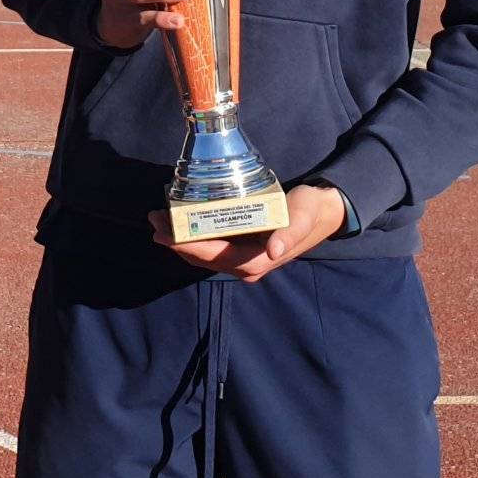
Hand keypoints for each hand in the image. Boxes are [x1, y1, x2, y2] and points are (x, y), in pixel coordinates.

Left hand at [149, 184, 347, 284]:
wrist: (323, 212)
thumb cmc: (310, 212)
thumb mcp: (302, 218)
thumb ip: (290, 233)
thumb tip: (273, 249)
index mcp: (258, 260)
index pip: (215, 256)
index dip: (188, 247)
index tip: (167, 235)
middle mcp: (247, 265)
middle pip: (203, 257)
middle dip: (176, 242)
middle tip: (154, 221)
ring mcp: (243, 259)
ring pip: (204, 254)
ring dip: (181, 239)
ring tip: (159, 221)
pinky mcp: (242, 249)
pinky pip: (211, 247)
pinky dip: (193, 236)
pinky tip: (180, 223)